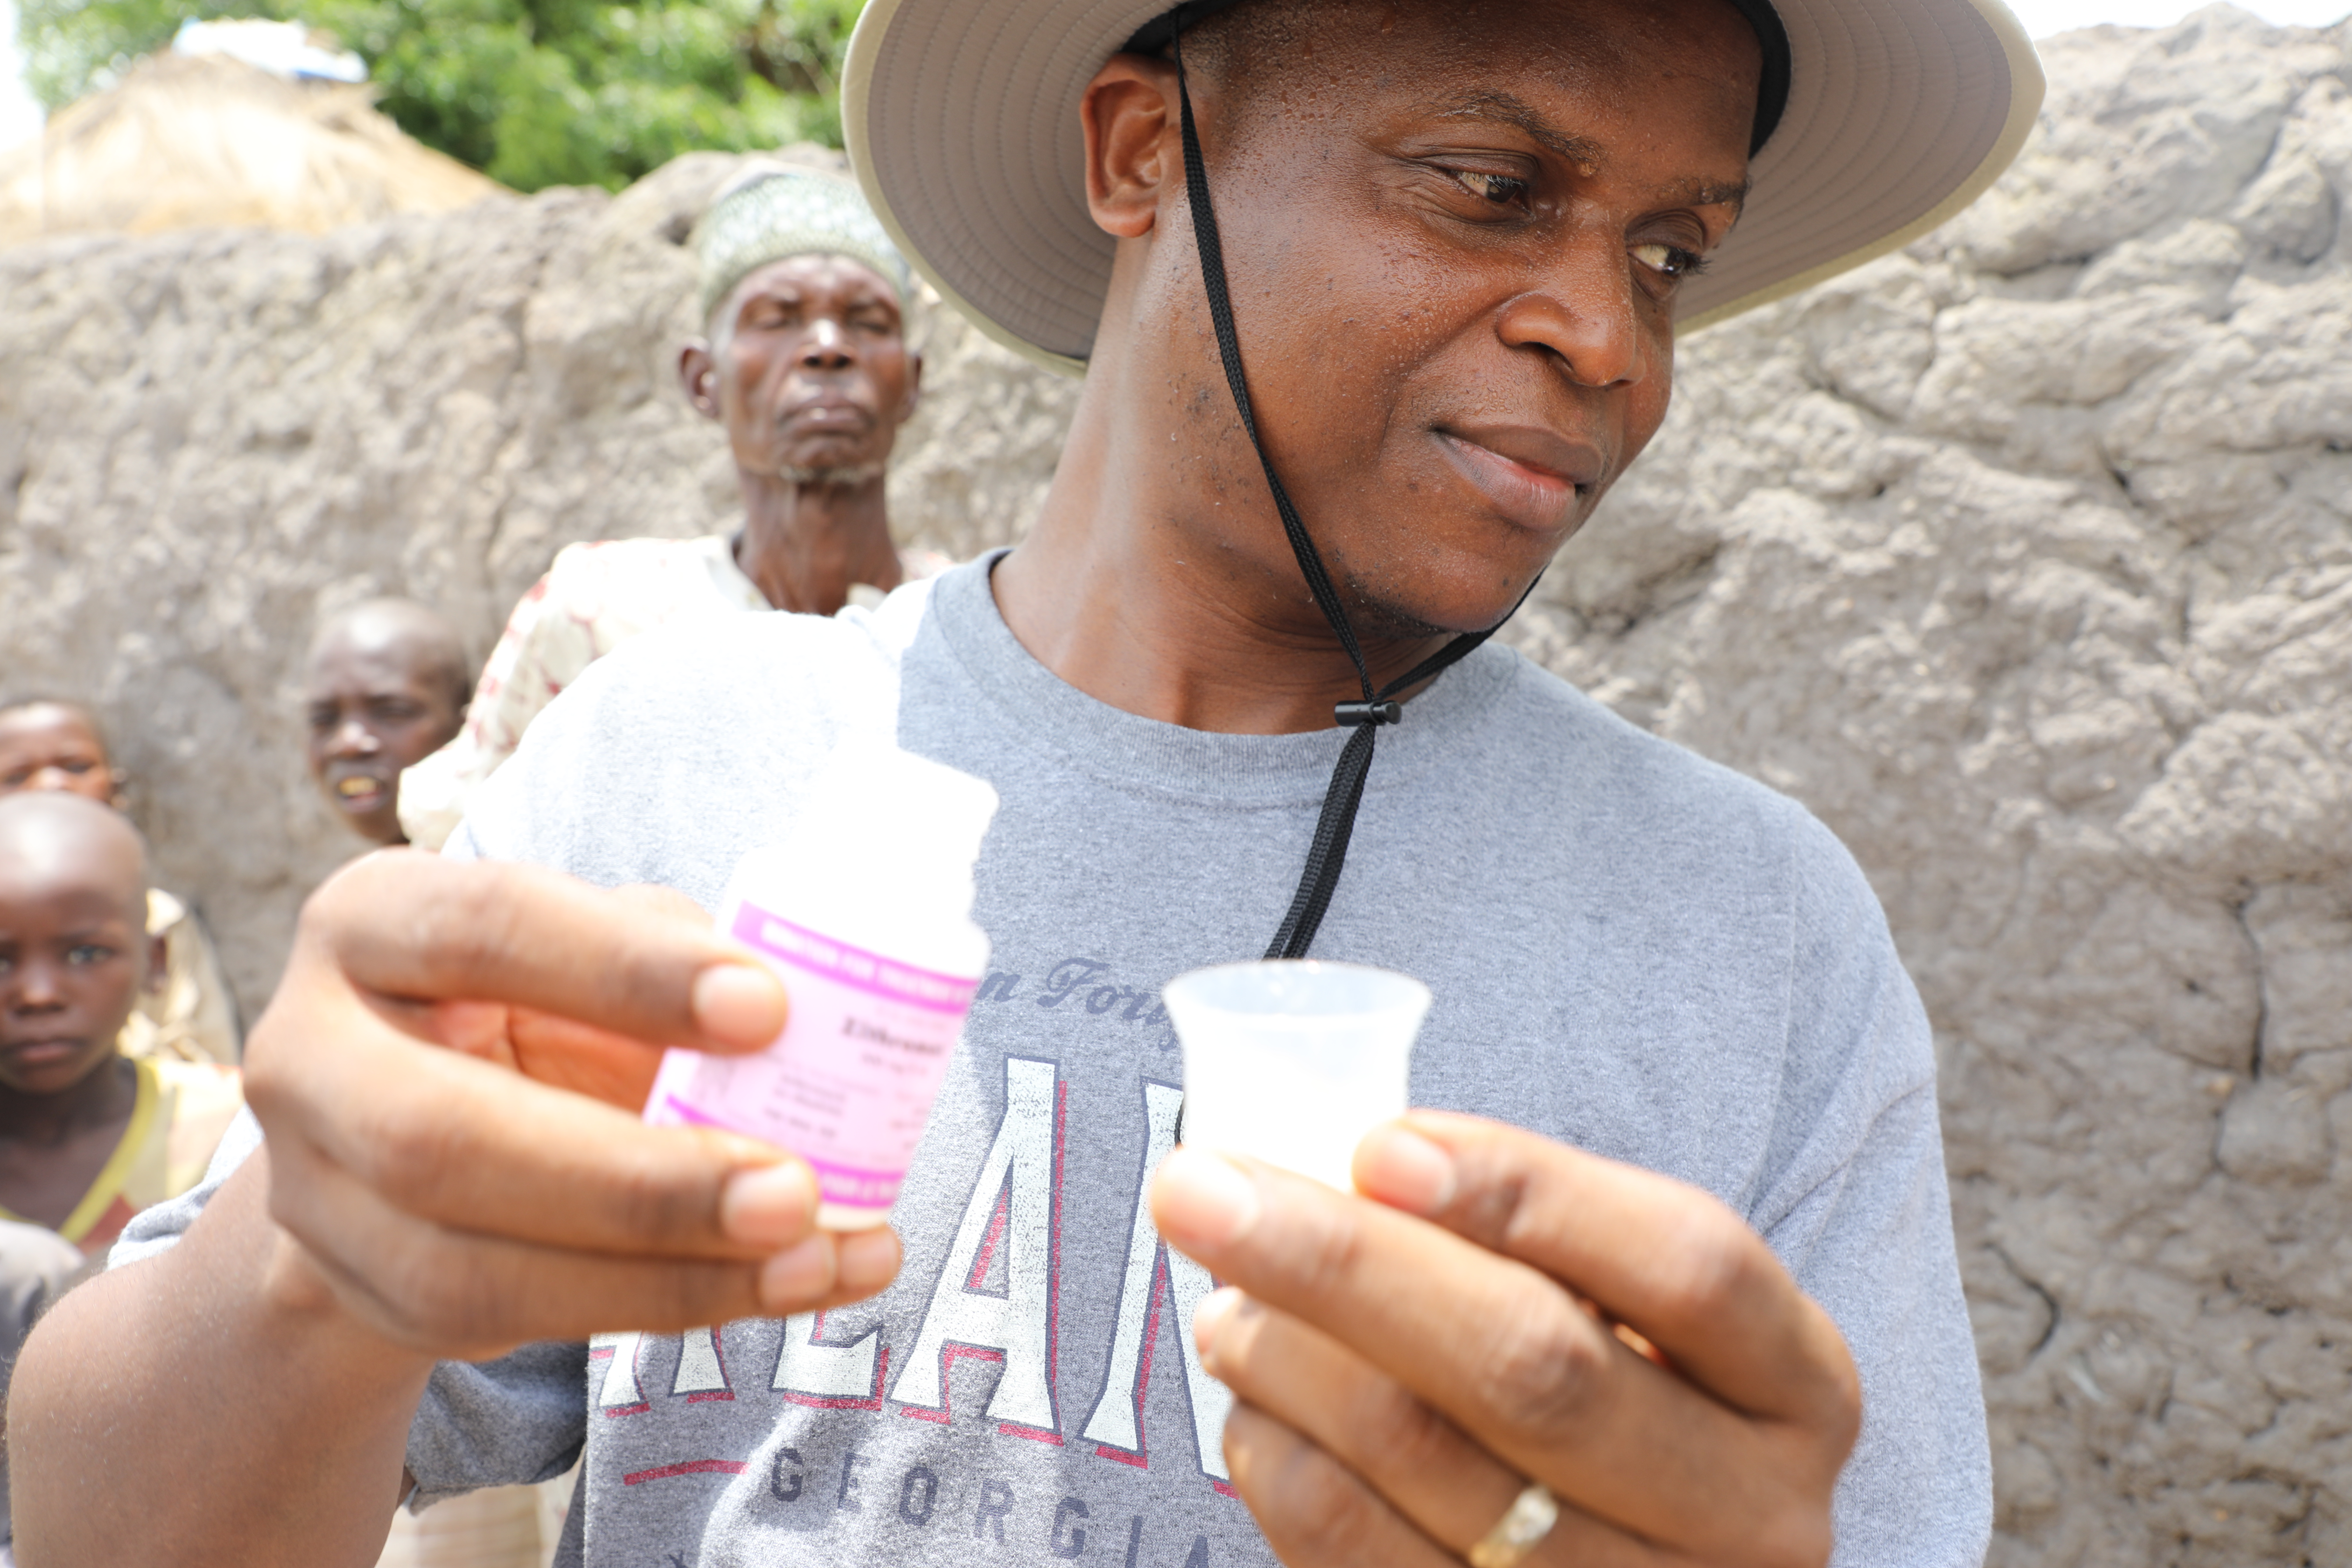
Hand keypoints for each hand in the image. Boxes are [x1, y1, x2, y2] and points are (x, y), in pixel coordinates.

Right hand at [245, 850, 900, 1361]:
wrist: (415, 1133)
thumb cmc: (537, 1008)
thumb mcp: (591, 952)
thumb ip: (675, 959)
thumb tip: (808, 1012)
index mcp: (371, 919)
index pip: (489, 924)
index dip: (627, 968)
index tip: (770, 1005)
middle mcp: (308, 1052)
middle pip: (448, 1137)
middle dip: (638, 1180)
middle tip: (796, 1191)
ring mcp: (314, 1192)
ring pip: (472, 1266)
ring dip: (666, 1275)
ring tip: (815, 1259)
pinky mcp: (362, 1292)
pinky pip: (508, 1324)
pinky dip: (664, 1307)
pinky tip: (784, 1288)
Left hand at [1152, 1112, 1858, 1567]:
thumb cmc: (1612, 1402)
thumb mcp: (1625, 1317)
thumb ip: (1525, 1245)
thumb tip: (1349, 1169)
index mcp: (1798, 1389)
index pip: (1685, 1265)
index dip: (1531, 1193)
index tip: (1375, 1144)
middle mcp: (1751, 1517)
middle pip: (1534, 1367)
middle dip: (1343, 1261)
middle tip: (1199, 1188)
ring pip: (1431, 1464)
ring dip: (1289, 1362)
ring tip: (1224, 1303)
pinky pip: (1364, 1562)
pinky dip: (1282, 1468)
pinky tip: (1254, 1412)